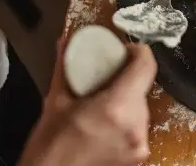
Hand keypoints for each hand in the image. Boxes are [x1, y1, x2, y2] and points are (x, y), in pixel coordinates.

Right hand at [18, 40, 156, 165]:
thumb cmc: (49, 146)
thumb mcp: (55, 102)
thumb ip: (65, 67)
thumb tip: (66, 41)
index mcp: (117, 107)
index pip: (146, 65)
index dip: (138, 52)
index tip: (123, 51)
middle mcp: (136, 124)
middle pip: (142, 87)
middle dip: (126, 79)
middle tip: (106, 79)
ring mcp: (141, 142)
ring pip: (140, 107)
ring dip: (126, 100)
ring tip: (103, 104)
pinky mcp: (141, 154)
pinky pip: (138, 126)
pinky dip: (125, 120)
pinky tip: (107, 124)